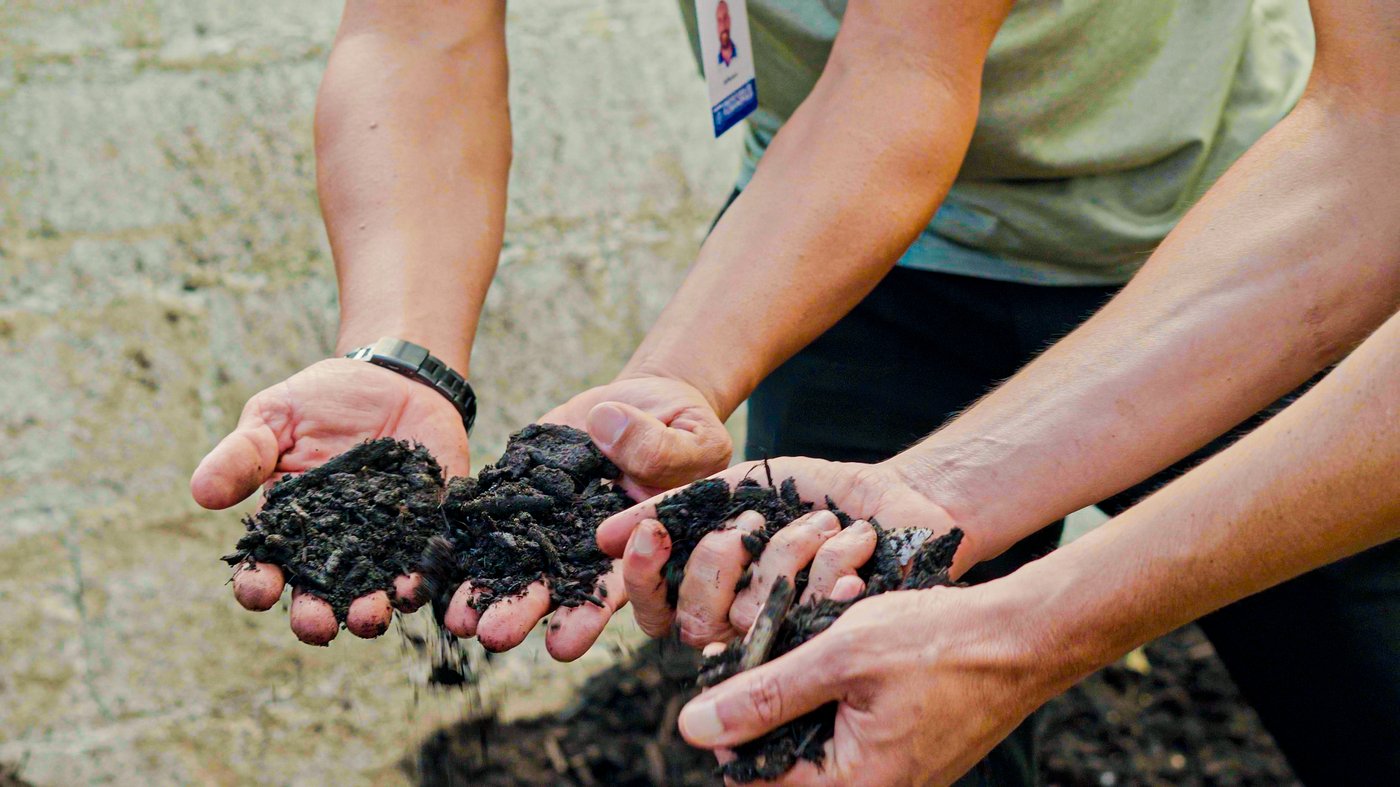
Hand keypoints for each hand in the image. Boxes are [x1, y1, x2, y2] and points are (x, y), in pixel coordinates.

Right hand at [192, 358, 469, 644]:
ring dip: (371, 612)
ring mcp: (384, 544)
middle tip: (318, 624)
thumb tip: (201, 492)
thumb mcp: (274, 418)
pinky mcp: (428, 530)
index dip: (257, 586)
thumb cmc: (320, 401)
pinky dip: (425, 580)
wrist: (392, 377)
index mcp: (288, 530)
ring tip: (370, 613)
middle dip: (316, 620)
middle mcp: (335, 550)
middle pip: (320, 599)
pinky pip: (427, 564)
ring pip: (374, 593)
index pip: (266, 570)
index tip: (259, 588)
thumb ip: (243, 456)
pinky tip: (419, 583)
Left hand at [438, 373, 733, 660]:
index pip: (621, 588)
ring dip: (492, 592)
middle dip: (528, 612)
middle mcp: (598, 549)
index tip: (564, 638)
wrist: (640, 403)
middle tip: (495, 635)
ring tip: (459, 617)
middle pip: (563, 589)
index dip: (593, 613)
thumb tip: (608, 430)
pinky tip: (443, 564)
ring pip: (525, 564)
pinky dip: (471, 543)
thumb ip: (663, 447)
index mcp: (648, 546)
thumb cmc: (680, 424)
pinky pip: (496, 520)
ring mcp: (558, 525)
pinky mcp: (527, 493)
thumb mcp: (692, 433)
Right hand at [596, 457, 964, 647]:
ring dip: (785, 556)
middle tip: (747, 525)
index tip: (653, 532)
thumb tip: (602, 537)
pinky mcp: (832, 640)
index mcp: (709, 588)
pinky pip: (815, 621)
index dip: (644, 574)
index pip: (653, 604)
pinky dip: (833, 573)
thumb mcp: (735, 484)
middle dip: (712, 569)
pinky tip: (855, 546)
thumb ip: (673, 505)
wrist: (887, 496)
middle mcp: (740, 621)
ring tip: (822, 522)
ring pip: (754, 617)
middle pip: (696, 623)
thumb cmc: (805, 492)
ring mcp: (784, 635)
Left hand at [677, 585, 1043, 785]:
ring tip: (809, 644)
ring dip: (800, 696)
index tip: (726, 671)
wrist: (1022, 638)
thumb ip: (764, 693)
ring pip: (813, 745)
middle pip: (782, 765)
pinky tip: (839, 652)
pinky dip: (835, 696)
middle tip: (767, 649)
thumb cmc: (939, 643)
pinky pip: (848, 736)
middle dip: (766, 707)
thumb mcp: (840, 655)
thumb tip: (692, 727)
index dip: (728, 727)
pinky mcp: (907, 756)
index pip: (752, 782)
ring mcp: (894, 778)